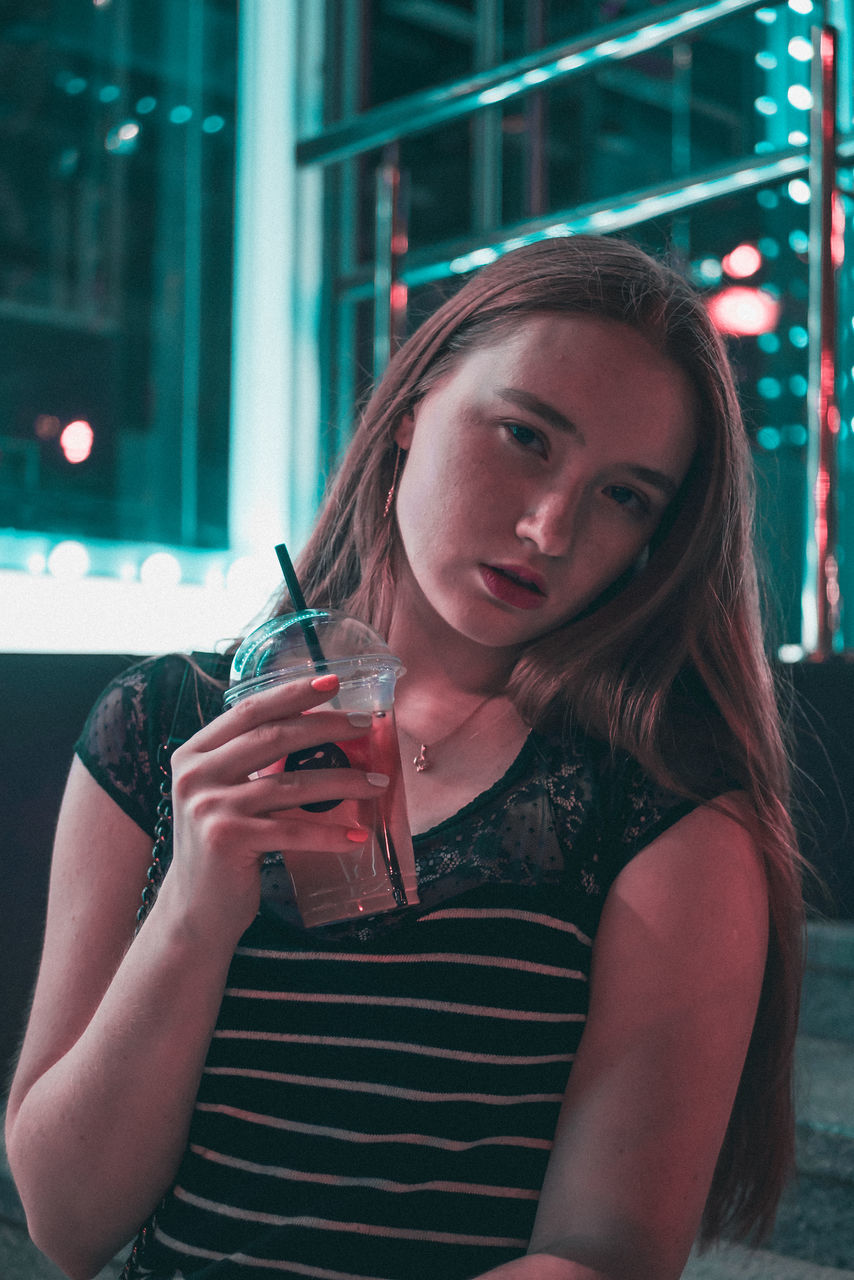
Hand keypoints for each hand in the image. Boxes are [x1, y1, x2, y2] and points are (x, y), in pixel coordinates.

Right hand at [162, 673, 388, 938]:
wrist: (194, 910)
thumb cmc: (223, 847)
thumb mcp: (226, 794)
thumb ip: (251, 762)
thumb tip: (317, 727)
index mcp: (194, 753)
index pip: (249, 711)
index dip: (292, 693)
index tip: (333, 681)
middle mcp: (195, 775)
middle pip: (273, 737)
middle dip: (326, 727)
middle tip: (366, 726)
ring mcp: (209, 807)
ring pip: (292, 784)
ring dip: (344, 781)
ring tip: (379, 782)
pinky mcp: (227, 840)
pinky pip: (293, 830)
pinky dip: (330, 833)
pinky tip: (359, 834)